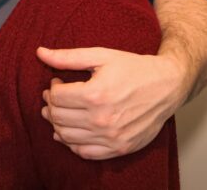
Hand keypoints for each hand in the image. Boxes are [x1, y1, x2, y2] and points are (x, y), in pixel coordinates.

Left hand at [36, 46, 187, 159]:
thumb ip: (68, 57)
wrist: (167, 86)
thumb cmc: (134, 68)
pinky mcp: (120, 148)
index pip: (56, 98)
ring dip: (57, 124)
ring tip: (60, 112)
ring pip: (67, 137)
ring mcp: (111, 137)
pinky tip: (72, 130)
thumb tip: (40, 53)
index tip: (57, 82)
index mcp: (96, 94)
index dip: (51, 88)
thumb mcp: (101, 56)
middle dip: (51, 105)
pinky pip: (84, 152)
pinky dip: (72, 143)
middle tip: (54, 97)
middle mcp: (102, 119)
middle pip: (59, 117)